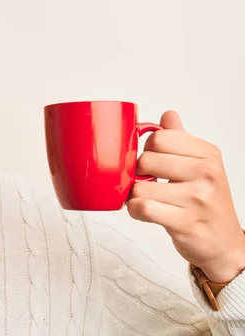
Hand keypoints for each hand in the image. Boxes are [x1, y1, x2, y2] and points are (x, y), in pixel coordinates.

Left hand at [127, 110, 244, 283]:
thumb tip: (168, 115)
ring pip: (139, 186)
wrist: (225, 244)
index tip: (153, 163)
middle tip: (147, 184)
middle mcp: (206, 173)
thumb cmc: (207, 204)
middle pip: (145, 160)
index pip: (159, 137)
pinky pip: (143, 208)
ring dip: (134, 196)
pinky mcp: (185, 222)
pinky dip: (134, 211)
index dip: (147, 150)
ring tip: (147, 201)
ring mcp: (197, 198)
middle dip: (138, 174)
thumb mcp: (201, 166)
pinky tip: (143, 212)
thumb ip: (181, 140)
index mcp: (208, 154)